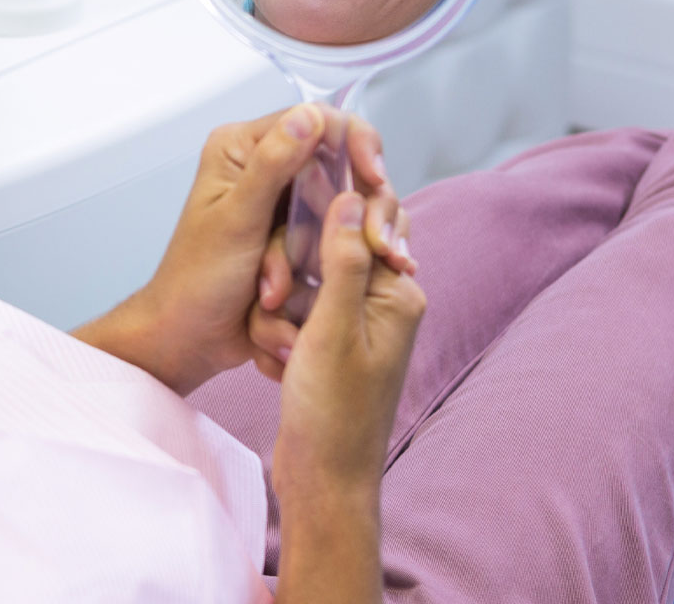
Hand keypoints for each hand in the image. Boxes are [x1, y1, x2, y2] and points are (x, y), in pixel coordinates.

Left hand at [73, 103, 395, 394]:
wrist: (192, 337)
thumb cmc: (198, 280)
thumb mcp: (237, 221)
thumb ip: (271, 167)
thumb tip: (310, 117)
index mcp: (242, 147)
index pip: (316, 121)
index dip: (355, 144)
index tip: (375, 180)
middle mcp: (265, 165)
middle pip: (339, 162)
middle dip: (358, 205)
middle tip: (380, 243)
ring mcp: (284, 201)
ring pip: (344, 201)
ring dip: (345, 239)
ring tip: (369, 266)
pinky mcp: (298, 232)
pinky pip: (338, 230)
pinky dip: (347, 253)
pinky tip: (375, 269)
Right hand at [272, 191, 426, 497]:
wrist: (323, 479)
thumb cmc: (333, 412)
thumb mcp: (333, 328)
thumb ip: (343, 260)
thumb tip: (351, 194)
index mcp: (397, 292)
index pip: (367, 220)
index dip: (327, 209)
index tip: (289, 215)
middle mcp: (381, 301)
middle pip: (327, 249)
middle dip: (293, 273)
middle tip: (279, 304)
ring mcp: (353, 322)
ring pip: (301, 282)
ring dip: (280, 313)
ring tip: (282, 353)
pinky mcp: (327, 342)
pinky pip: (293, 313)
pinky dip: (278, 332)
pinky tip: (276, 363)